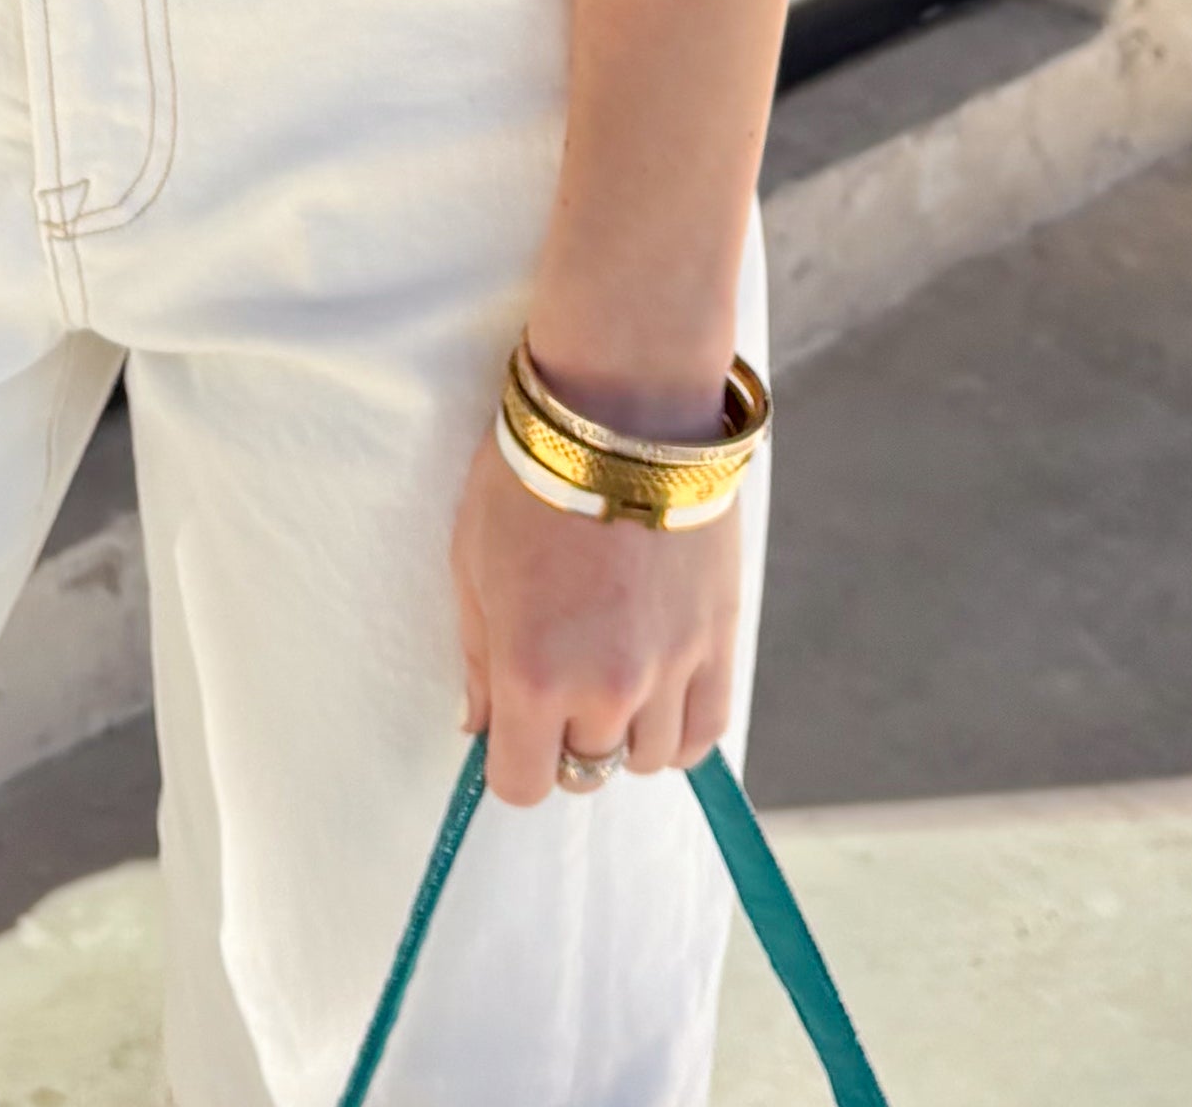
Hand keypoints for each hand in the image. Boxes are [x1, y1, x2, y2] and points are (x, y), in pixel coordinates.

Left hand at [451, 434, 742, 801]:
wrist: (623, 406)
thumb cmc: (529, 474)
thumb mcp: (472, 560)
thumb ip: (479, 656)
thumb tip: (481, 727)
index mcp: (532, 672)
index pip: (521, 785)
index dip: (510, 762)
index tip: (509, 727)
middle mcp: (605, 687)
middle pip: (584, 772)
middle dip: (563, 736)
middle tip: (559, 675)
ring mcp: (670, 668)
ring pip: (646, 759)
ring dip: (623, 731)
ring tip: (610, 668)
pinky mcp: (719, 641)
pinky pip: (705, 732)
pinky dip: (679, 728)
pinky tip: (660, 693)